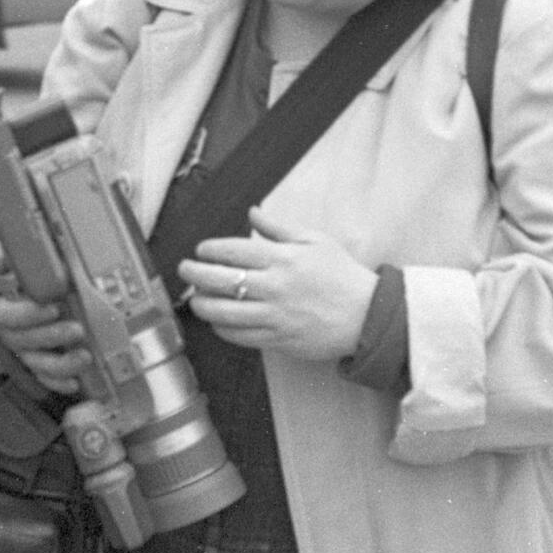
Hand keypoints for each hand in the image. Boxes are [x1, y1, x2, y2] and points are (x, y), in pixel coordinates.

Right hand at [0, 239, 85, 393]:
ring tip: (85, 357)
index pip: (10, 316)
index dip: (31, 315)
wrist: (3, 293)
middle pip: (26, 342)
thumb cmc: (5, 277)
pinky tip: (75, 384)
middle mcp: (10, 335)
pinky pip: (44, 378)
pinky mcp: (35, 364)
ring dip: (61, 365)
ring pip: (37, 364)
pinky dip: (58, 383)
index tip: (54, 308)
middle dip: (53, 337)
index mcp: (1, 310)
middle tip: (78, 330)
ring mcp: (23, 352)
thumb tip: (4, 257)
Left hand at [177, 209, 376, 361]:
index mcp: (284, 259)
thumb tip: (252, 212)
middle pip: (222, 280)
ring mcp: (276, 316)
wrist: (367, 315)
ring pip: (224, 312)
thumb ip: (278, 227)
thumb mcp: (314, 240)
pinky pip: (240, 336)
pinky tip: (217, 322)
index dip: (210, 250)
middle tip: (184, 270)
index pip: (234, 250)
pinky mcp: (278, 340)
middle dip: (195, 274)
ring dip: (202, 304)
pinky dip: (222, 328)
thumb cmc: (340, 274)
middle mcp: (276, 287)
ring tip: (195, 298)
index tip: (201, 250)